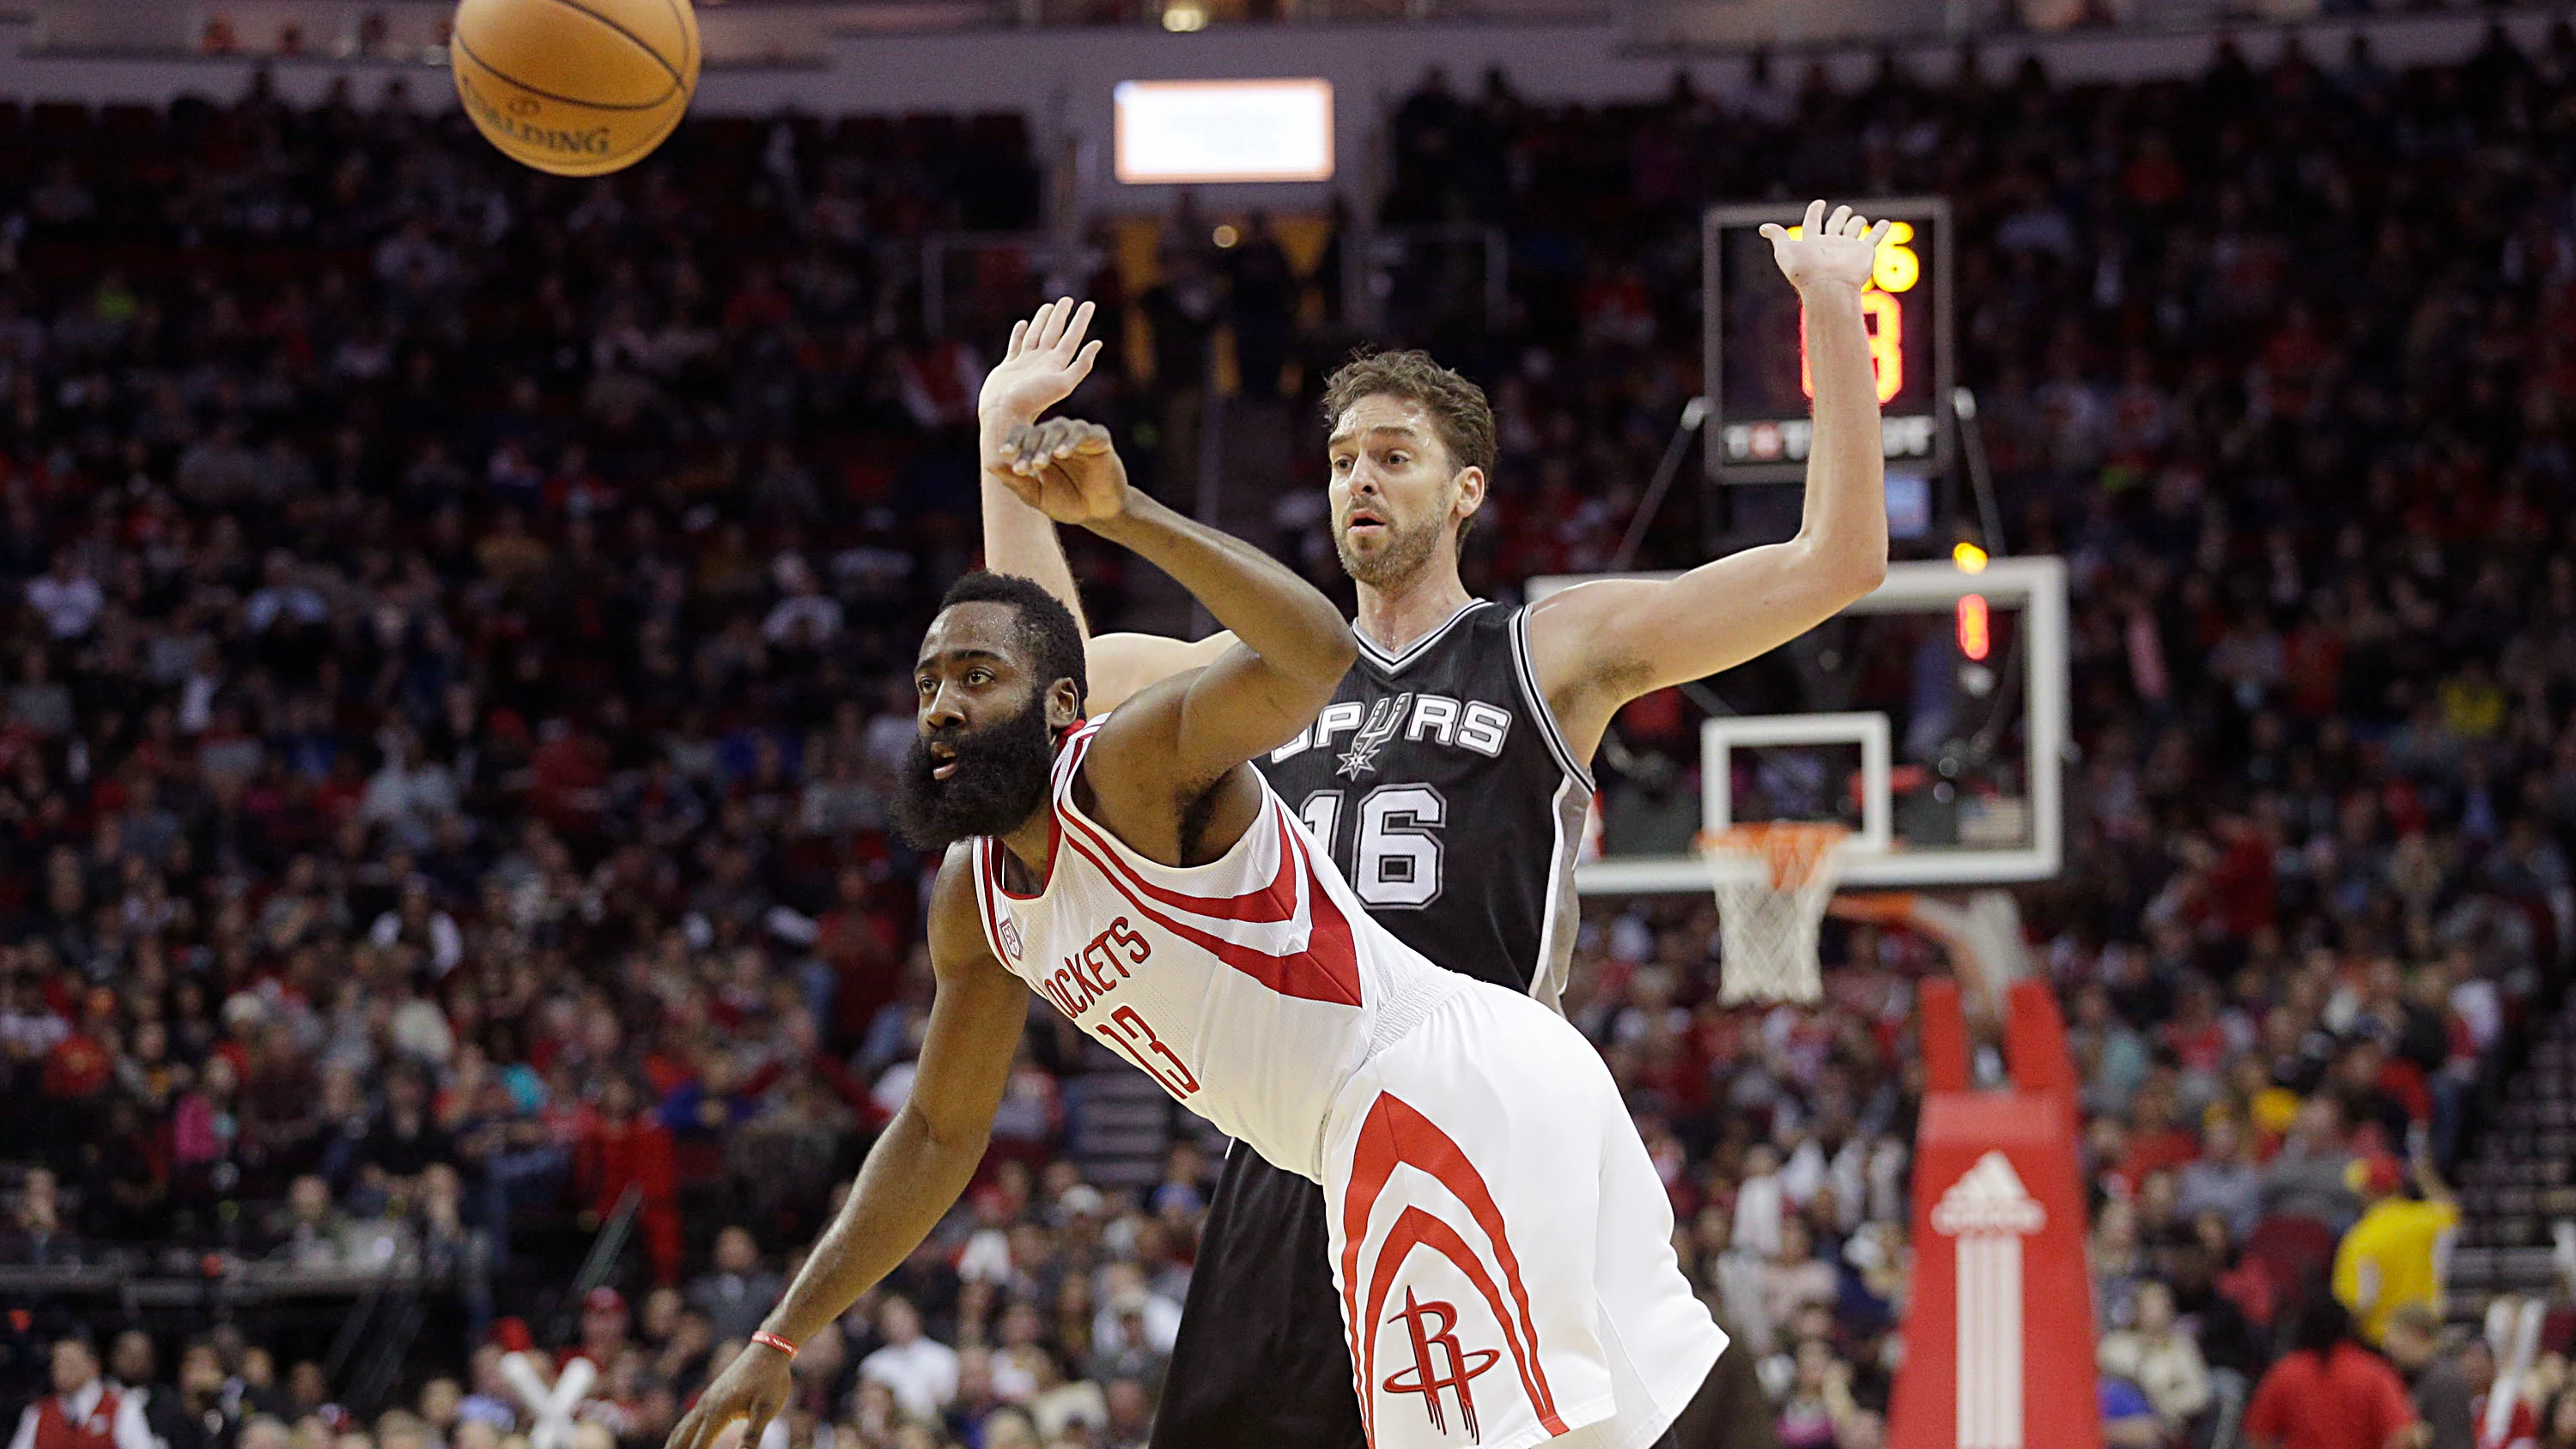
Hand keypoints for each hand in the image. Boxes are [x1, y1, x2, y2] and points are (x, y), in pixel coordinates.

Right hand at [663, 1340, 792, 1448]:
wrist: (768, 1350)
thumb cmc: (771, 1379)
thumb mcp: (767, 1409)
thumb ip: (752, 1436)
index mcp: (718, 1412)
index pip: (698, 1447)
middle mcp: (706, 1407)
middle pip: (681, 1438)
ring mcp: (706, 1401)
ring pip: (681, 1429)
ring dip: (673, 1445)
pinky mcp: (710, 1397)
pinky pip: (687, 1421)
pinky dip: (680, 1435)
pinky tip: (682, 1442)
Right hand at [979, 297, 1103, 429]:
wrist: (1003, 415)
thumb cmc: (1031, 401)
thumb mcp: (1062, 384)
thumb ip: (1081, 366)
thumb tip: (1098, 344)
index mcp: (1056, 365)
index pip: (1072, 337)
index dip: (1081, 320)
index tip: (1089, 304)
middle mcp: (1042, 362)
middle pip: (1054, 332)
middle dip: (1061, 316)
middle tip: (1067, 299)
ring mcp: (1025, 364)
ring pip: (1035, 335)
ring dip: (1042, 321)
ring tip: (1048, 307)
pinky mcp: (1009, 367)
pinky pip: (1016, 345)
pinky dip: (1019, 334)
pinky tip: (1023, 324)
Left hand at [991, 417, 1129, 526]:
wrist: (1099, 514)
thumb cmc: (1067, 502)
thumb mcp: (1037, 496)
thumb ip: (1015, 481)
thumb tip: (989, 464)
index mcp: (1039, 445)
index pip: (1022, 433)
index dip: (1012, 441)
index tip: (1003, 454)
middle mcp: (1057, 435)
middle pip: (1038, 431)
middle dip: (1028, 450)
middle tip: (1023, 468)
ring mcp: (1078, 435)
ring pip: (1058, 428)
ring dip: (1046, 445)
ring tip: (1040, 464)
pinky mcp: (1099, 438)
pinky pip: (1084, 432)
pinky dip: (1072, 441)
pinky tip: (1062, 454)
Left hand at [1758, 200, 1892, 295]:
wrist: (1827, 287)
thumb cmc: (1804, 271)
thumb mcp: (1785, 251)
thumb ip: (1778, 236)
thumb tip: (1763, 227)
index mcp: (1812, 242)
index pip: (1813, 223)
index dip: (1815, 211)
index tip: (1819, 203)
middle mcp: (1830, 244)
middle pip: (1835, 225)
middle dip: (1839, 215)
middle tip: (1844, 209)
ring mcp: (1847, 248)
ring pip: (1854, 230)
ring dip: (1857, 222)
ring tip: (1858, 219)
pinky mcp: (1863, 252)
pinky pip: (1874, 238)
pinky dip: (1880, 230)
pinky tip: (1884, 223)